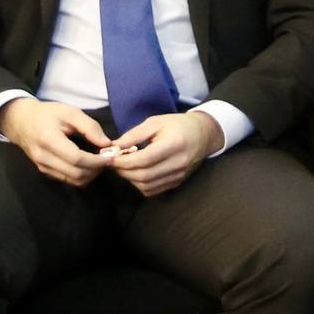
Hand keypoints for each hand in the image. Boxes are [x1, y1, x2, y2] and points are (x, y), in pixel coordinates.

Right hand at [0, 98, 114, 185]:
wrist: (20, 122)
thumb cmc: (47, 114)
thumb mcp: (69, 112)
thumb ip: (89, 126)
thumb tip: (106, 144)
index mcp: (49, 139)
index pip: (77, 158)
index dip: (97, 161)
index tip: (111, 156)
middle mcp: (44, 157)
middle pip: (76, 174)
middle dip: (96, 170)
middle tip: (108, 160)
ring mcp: (42, 167)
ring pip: (73, 181)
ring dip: (90, 175)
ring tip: (99, 162)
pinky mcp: (44, 171)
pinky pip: (67, 180)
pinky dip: (81, 176)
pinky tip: (88, 165)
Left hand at [106, 108, 224, 195]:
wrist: (204, 134)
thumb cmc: (177, 125)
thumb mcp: (155, 122)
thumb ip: (133, 135)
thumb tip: (113, 147)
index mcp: (173, 144)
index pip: (144, 159)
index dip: (123, 161)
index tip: (110, 157)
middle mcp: (178, 163)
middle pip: (144, 175)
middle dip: (123, 171)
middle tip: (113, 162)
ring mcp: (179, 175)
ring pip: (147, 186)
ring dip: (130, 179)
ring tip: (124, 167)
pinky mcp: (177, 182)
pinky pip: (154, 190)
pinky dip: (140, 185)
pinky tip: (136, 173)